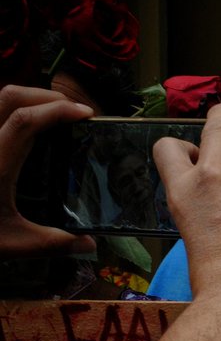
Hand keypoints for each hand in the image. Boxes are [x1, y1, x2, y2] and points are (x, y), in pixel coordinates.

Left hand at [0, 85, 96, 258]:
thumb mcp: (12, 243)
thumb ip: (53, 243)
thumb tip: (89, 244)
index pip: (25, 120)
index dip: (57, 110)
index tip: (85, 114)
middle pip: (11, 96)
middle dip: (46, 96)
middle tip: (73, 111)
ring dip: (29, 100)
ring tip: (53, 115)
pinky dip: (12, 111)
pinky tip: (28, 130)